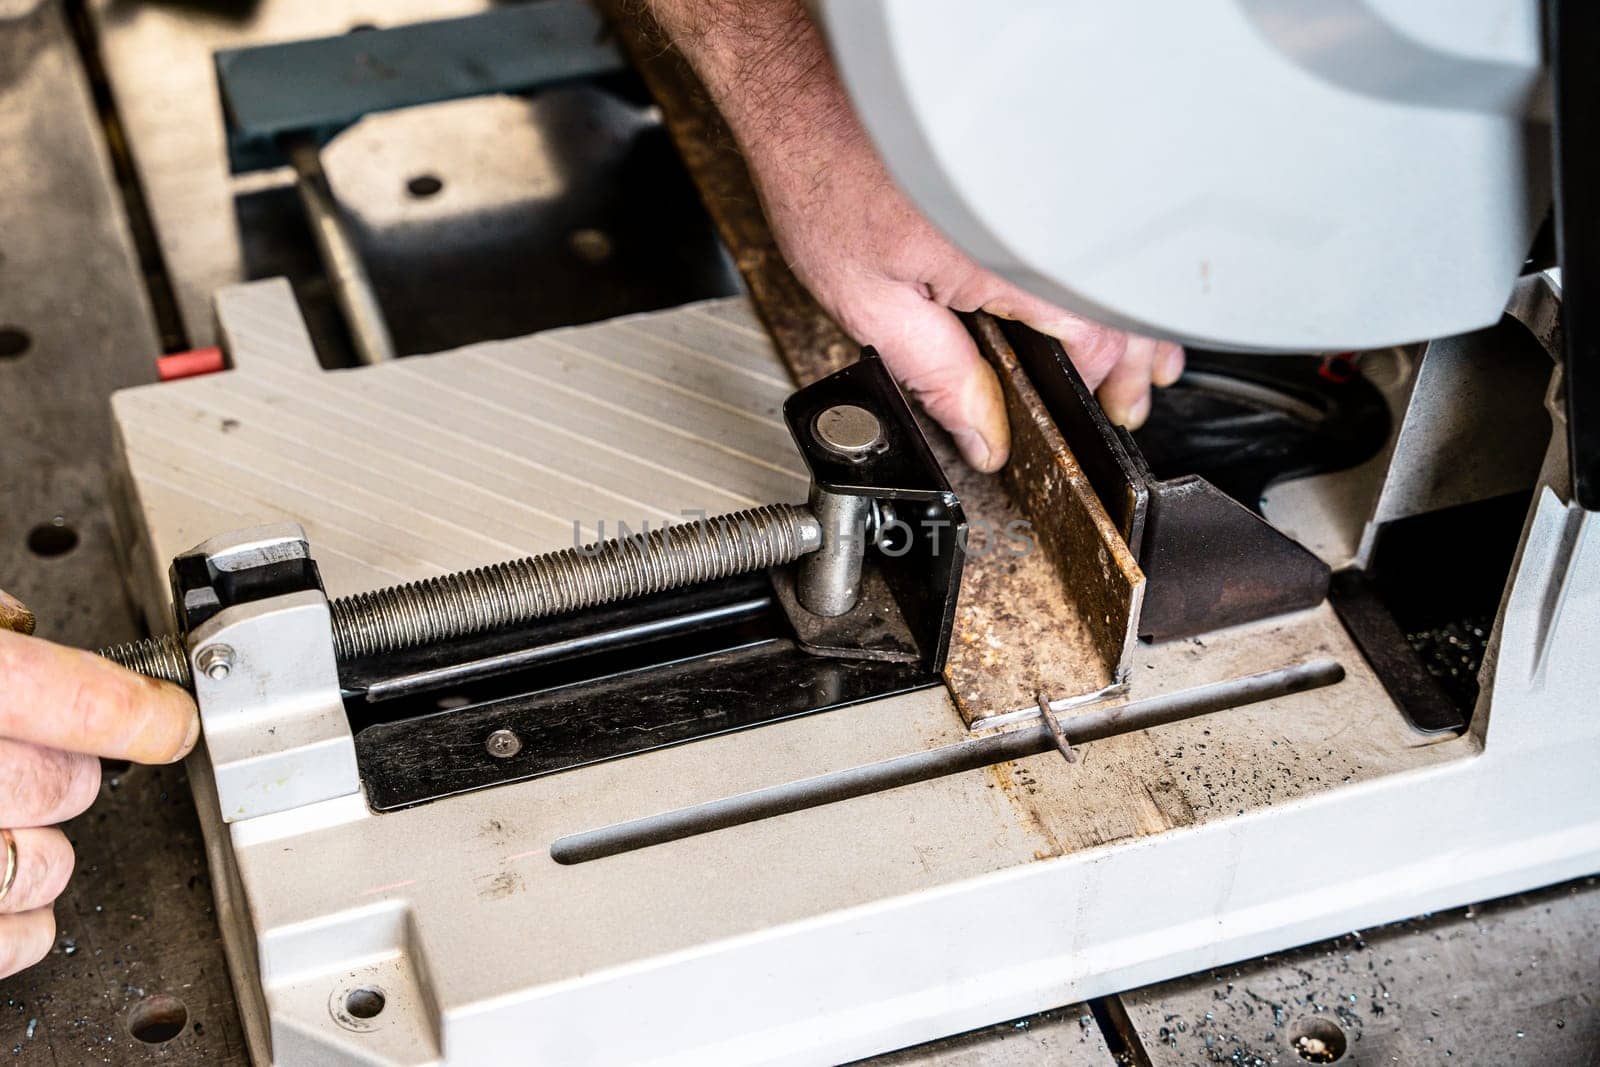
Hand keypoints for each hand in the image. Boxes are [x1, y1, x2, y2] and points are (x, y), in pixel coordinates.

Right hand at [0, 593, 197, 978]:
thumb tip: (24, 630)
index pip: (82, 701)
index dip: (145, 714)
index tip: (172, 720)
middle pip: (68, 784)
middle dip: (70, 770)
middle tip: (39, 755)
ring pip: (42, 866)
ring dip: (42, 844)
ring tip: (8, 821)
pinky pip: (3, 940)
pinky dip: (18, 925)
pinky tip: (14, 899)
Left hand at [646, 0, 1183, 470]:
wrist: (804, 89)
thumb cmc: (825, 174)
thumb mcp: (870, 303)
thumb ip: (936, 376)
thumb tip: (983, 435)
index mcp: (1006, 256)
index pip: (1093, 333)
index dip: (1106, 382)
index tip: (1106, 409)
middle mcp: (1038, 212)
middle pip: (1122, 297)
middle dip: (1138, 354)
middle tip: (1128, 394)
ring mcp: (1044, 178)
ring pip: (1115, 258)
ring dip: (1134, 311)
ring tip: (1133, 355)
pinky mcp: (1034, 155)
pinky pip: (1091, 220)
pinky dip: (1103, 262)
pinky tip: (1098, 290)